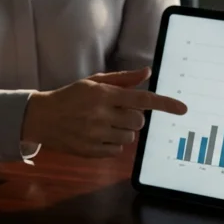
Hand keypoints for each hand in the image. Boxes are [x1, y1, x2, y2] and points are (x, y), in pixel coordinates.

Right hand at [22, 68, 187, 157]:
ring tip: (104, 123)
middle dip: (133, 117)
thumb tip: (147, 72)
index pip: (142, 99)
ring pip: (130, 136)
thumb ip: (123, 79)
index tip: (182, 109)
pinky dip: (113, 142)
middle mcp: (102, 115)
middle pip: (138, 121)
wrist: (41, 117)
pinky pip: (118, 149)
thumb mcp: (94, 82)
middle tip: (117, 112)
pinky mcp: (92, 151)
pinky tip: (97, 135)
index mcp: (104, 95)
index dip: (164, 104)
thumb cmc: (70, 96)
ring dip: (123, 130)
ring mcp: (97, 135)